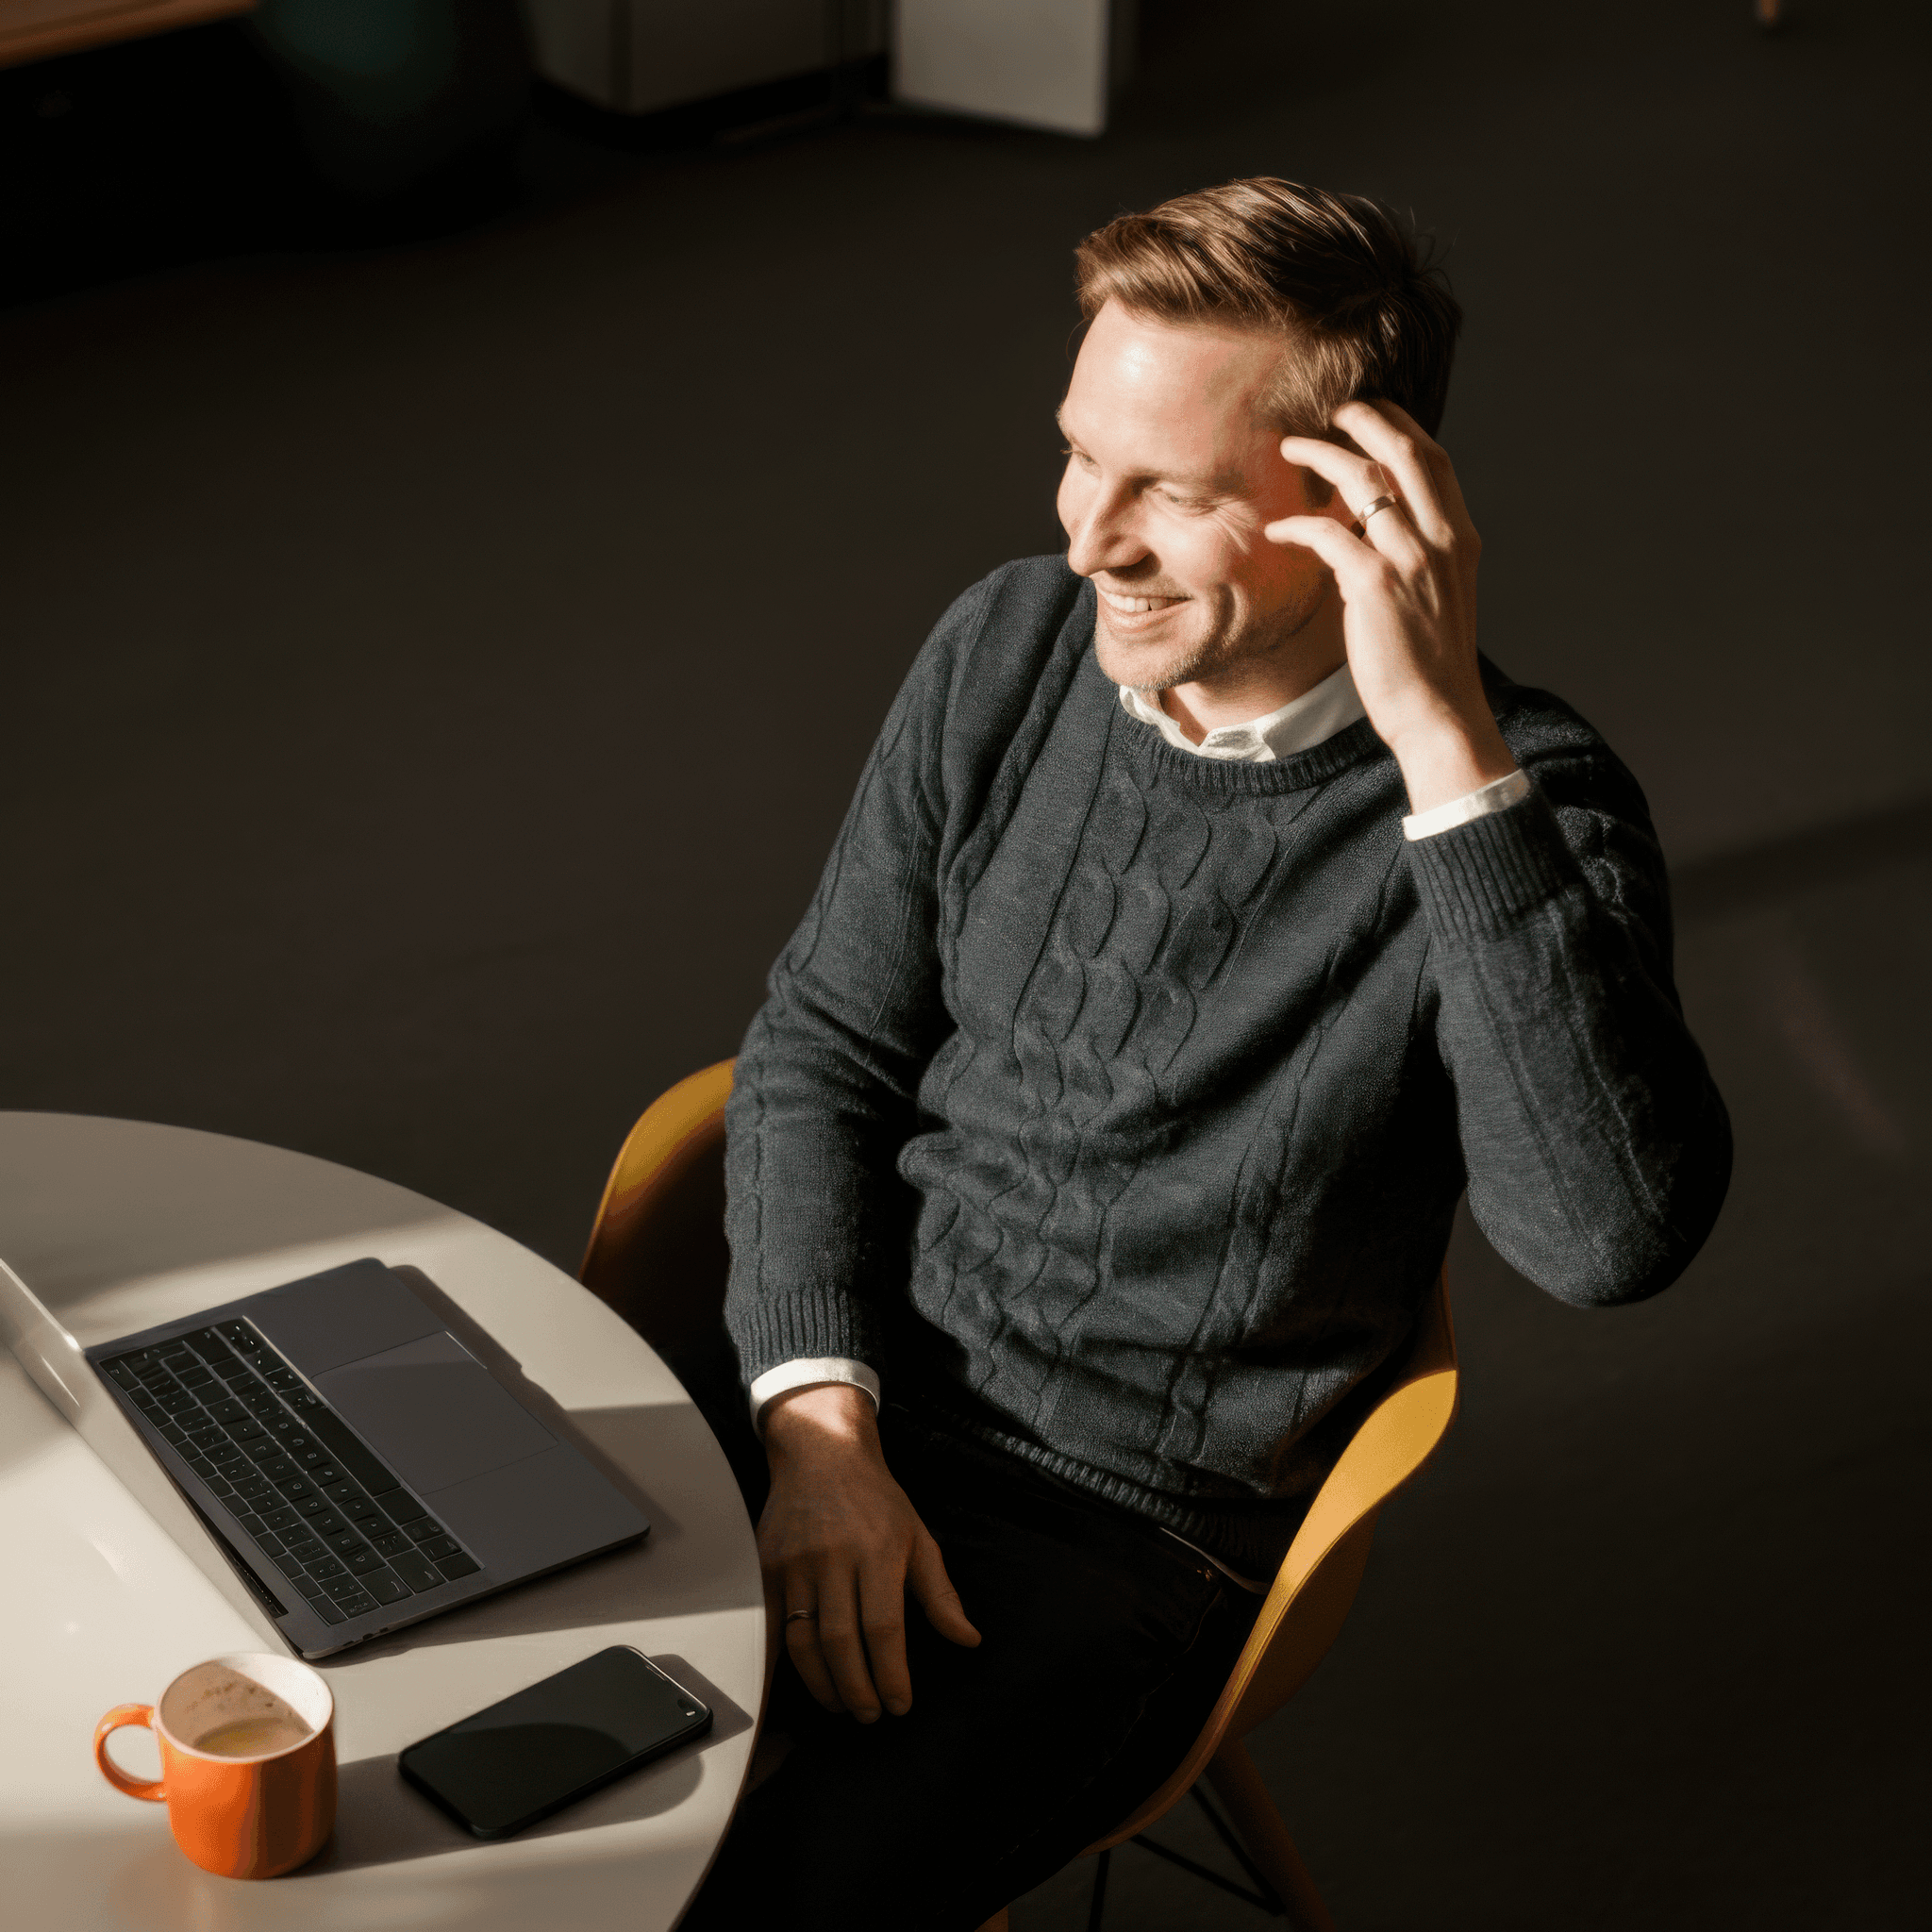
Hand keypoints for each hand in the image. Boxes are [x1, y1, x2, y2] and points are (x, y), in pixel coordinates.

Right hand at [758, 1383, 979, 1721]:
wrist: (821, 1452)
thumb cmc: (875, 1497)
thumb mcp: (918, 1537)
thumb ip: (941, 1594)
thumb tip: (968, 1639)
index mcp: (877, 1550)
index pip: (884, 1627)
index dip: (891, 1674)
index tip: (900, 1703)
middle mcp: (834, 1558)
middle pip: (841, 1642)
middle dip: (858, 1690)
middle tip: (872, 1714)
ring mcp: (795, 1564)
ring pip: (803, 1642)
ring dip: (823, 1685)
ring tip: (843, 1705)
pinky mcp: (767, 1569)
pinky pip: (771, 1628)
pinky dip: (782, 1666)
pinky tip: (801, 1685)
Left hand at [1266, 400, 1516, 814]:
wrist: (1438, 713)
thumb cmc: (1428, 661)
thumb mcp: (1435, 595)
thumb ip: (1413, 554)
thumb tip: (1368, 528)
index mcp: (1460, 538)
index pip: (1434, 459)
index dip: (1398, 426)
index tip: (1365, 414)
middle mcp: (1441, 539)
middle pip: (1405, 450)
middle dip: (1364, 419)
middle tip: (1328, 411)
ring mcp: (1410, 559)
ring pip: (1365, 479)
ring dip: (1322, 455)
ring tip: (1290, 450)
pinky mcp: (1374, 585)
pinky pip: (1328, 533)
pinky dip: (1298, 524)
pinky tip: (1277, 529)